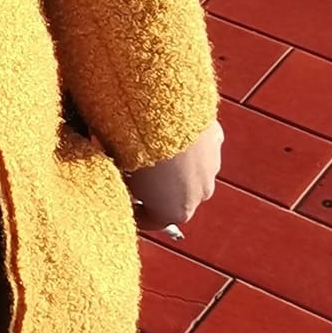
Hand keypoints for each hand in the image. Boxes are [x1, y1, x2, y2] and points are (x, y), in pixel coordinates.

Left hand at [124, 120, 222, 235]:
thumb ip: (123, 179)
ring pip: (190, 172)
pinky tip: (169, 130)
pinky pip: (199, 147)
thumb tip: (115, 171)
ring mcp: (211, 169)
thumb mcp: (118, 167)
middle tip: (135, 169)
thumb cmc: (138, 143)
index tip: (124, 196)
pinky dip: (187, 143)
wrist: (164, 112)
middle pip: (175, 197)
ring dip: (175, 166)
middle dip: (157, 188)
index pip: (152, 221)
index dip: (135, 209)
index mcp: (175, 212)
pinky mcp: (216, 142)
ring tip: (151, 147)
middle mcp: (199, 196)